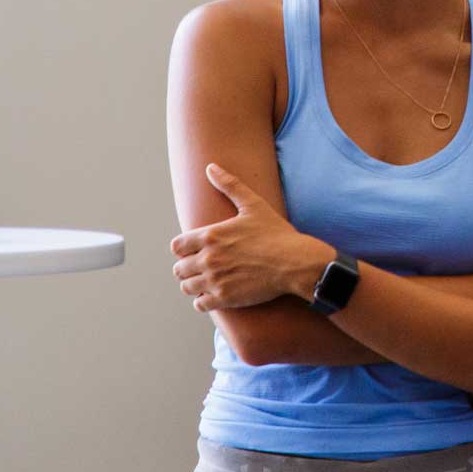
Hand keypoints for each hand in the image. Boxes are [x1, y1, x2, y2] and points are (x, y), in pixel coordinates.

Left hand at [171, 164, 326, 311]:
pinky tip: (213, 295)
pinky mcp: (225, 298)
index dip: (183, 248)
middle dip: (187, 267)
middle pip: (179, 268)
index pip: (176, 246)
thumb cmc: (276, 233)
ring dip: (193, 284)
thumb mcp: (253, 205)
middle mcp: (208, 259)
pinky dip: (203, 300)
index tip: (193, 250)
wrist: (295, 263)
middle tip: (200, 267)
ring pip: (187, 287)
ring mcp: (215, 280)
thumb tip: (211, 167)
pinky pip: (200, 304)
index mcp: (210, 235)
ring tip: (206, 281)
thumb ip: (229, 185)